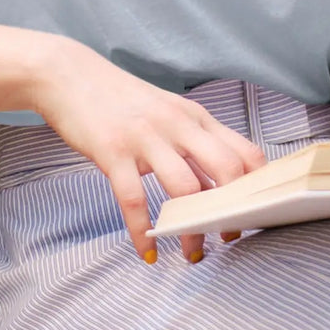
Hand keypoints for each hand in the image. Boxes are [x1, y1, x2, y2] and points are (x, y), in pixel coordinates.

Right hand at [31, 39, 266, 263]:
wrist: (70, 75)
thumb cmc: (122, 100)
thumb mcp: (167, 113)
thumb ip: (193, 143)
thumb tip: (220, 186)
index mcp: (195, 116)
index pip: (244, 151)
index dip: (259, 187)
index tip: (258, 214)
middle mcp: (177, 125)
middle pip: (226, 169)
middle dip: (234, 210)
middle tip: (230, 238)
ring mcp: (146, 137)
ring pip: (185, 190)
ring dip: (192, 230)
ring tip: (192, 254)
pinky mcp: (113, 151)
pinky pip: (134, 201)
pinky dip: (143, 233)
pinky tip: (148, 252)